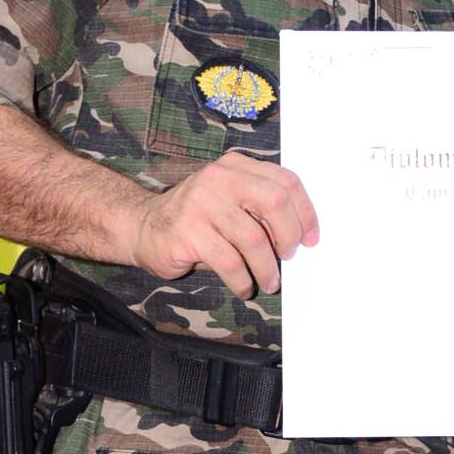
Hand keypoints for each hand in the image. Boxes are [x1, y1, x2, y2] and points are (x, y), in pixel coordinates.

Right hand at [122, 152, 319, 296]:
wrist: (143, 227)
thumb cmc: (196, 219)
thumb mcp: (229, 202)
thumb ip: (259, 208)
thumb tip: (299, 238)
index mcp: (236, 166)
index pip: (285, 181)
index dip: (306, 213)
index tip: (311, 239)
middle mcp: (219, 178)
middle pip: (274, 202)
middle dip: (289, 236)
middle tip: (289, 257)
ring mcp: (200, 203)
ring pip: (253, 238)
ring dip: (267, 267)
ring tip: (269, 281)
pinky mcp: (187, 231)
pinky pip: (229, 262)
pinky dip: (243, 280)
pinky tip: (244, 287)